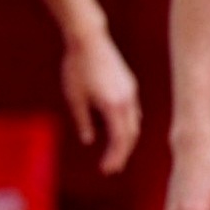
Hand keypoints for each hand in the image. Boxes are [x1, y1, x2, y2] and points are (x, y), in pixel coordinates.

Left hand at [61, 28, 142, 174]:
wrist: (88, 39)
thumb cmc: (77, 68)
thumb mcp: (74, 98)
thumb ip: (83, 121)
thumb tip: (89, 140)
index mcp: (113, 107)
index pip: (119, 140)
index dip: (114, 157)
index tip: (107, 170)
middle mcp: (127, 102)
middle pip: (130, 135)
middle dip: (121, 154)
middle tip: (111, 168)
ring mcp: (130, 92)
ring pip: (134, 123)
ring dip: (125, 140)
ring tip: (114, 151)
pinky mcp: (129, 85)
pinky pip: (132, 111)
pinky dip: (126, 124)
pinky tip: (117, 128)